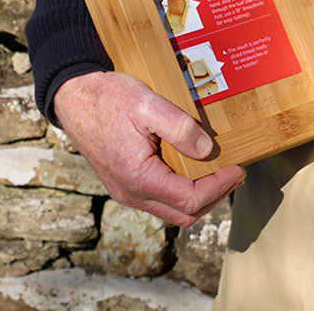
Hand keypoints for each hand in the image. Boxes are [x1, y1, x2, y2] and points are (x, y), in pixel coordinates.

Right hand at [53, 70, 245, 225]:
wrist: (75, 98)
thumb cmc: (109, 98)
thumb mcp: (147, 104)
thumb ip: (179, 127)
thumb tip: (207, 149)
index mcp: (138, 177)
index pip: (189, 199)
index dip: (219, 187)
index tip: (238, 167)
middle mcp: (131, 193)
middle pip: (183, 214)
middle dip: (214, 197)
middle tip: (234, 173)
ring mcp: (126, 191)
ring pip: (171, 210)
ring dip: (199, 197)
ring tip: (219, 172)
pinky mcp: (125, 184)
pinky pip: (159, 199)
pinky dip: (182, 191)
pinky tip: (193, 169)